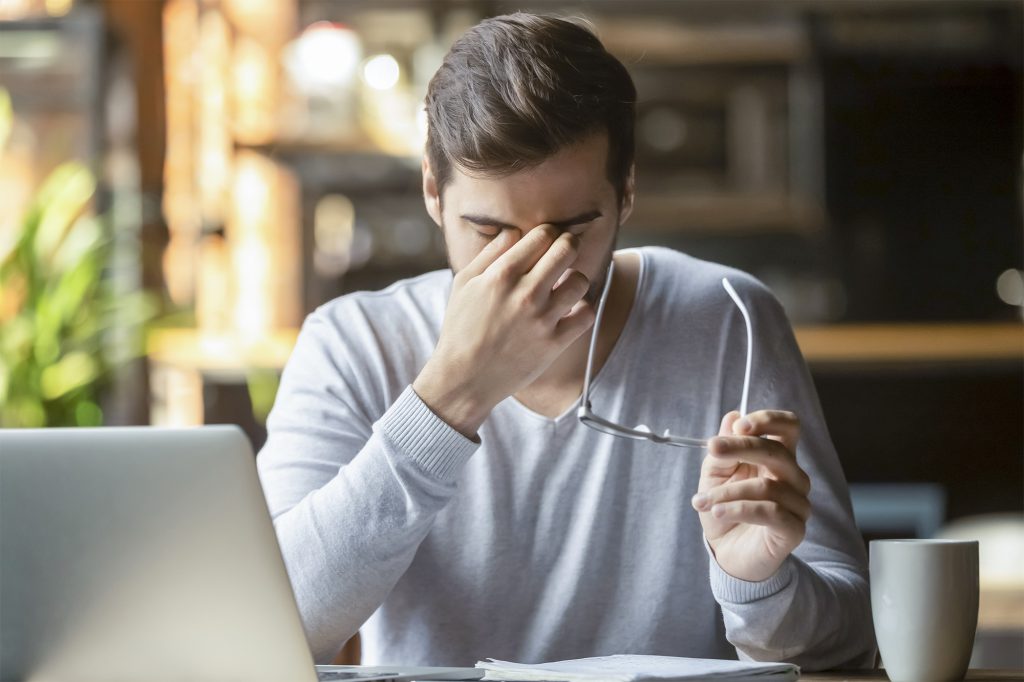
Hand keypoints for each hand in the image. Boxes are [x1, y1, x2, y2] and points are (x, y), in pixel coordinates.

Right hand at [413, 225, 594, 437]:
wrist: (465, 377)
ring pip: (580, 280)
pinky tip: (569, 310)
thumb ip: (490, 253)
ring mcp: (542, 319)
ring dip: (575, 278)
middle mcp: (525, 293)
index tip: (547, 240)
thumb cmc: (462, 327)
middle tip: (564, 252)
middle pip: (567, 250)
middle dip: (568, 245)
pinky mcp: (554, 343)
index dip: (549, 233)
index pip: (543, 235)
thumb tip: (516, 231)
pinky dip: (582, 309)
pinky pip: (586, 314)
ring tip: (564, 285)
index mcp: (502, 274)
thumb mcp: (465, 283)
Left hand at [691, 410, 810, 581]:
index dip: (768, 420)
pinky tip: (717, 512)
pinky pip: (770, 512)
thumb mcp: (714, 475)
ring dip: (727, 491)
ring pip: (767, 486)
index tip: (739, 426)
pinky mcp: (794, 529)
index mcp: (777, 457)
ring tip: (701, 500)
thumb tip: (732, 417)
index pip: (789, 426)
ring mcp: (798, 504)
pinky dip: (738, 509)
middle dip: (741, 447)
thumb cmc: (724, 508)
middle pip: (778, 452)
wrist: (726, 551)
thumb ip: (724, 450)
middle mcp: (793, 477)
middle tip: (712, 449)